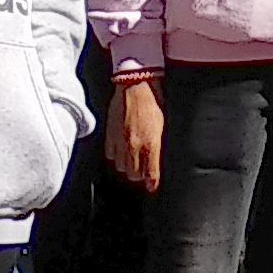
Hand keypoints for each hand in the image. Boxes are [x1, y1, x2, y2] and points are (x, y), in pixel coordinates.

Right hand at [107, 70, 164, 192]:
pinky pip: (110, 155)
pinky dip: (116, 156)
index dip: (152, 183)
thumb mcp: (163, 125)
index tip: (152, 186)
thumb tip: (157, 160)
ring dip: (127, 166)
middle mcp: (134, 146)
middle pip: (133, 175)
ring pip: (121, 167)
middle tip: (142, 171)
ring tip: (132, 160)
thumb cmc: (154, 102)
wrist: (135, 85)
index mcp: (151, 144)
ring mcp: (120, 141)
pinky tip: (121, 151)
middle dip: (139, 176)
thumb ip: (158, 145)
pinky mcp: (110, 135)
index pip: (151, 173)